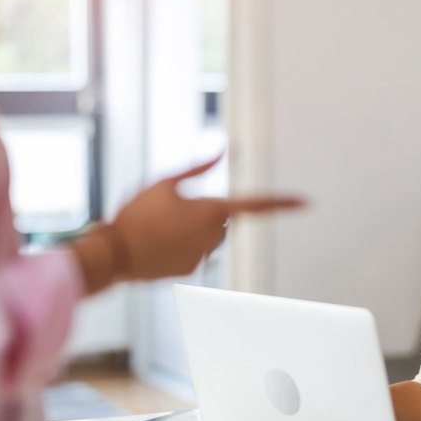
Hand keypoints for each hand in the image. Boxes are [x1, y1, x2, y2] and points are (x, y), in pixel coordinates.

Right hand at [73, 155, 303, 290]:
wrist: (114, 254)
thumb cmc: (136, 213)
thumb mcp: (164, 182)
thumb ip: (197, 167)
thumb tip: (222, 149)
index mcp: (211, 210)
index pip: (255, 204)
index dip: (282, 202)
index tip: (306, 201)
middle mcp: (213, 235)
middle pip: (224, 220)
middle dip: (207, 213)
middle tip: (171, 210)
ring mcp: (204, 256)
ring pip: (210, 238)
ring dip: (193, 230)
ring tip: (159, 227)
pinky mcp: (192, 271)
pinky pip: (195, 253)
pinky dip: (181, 247)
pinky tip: (157, 244)